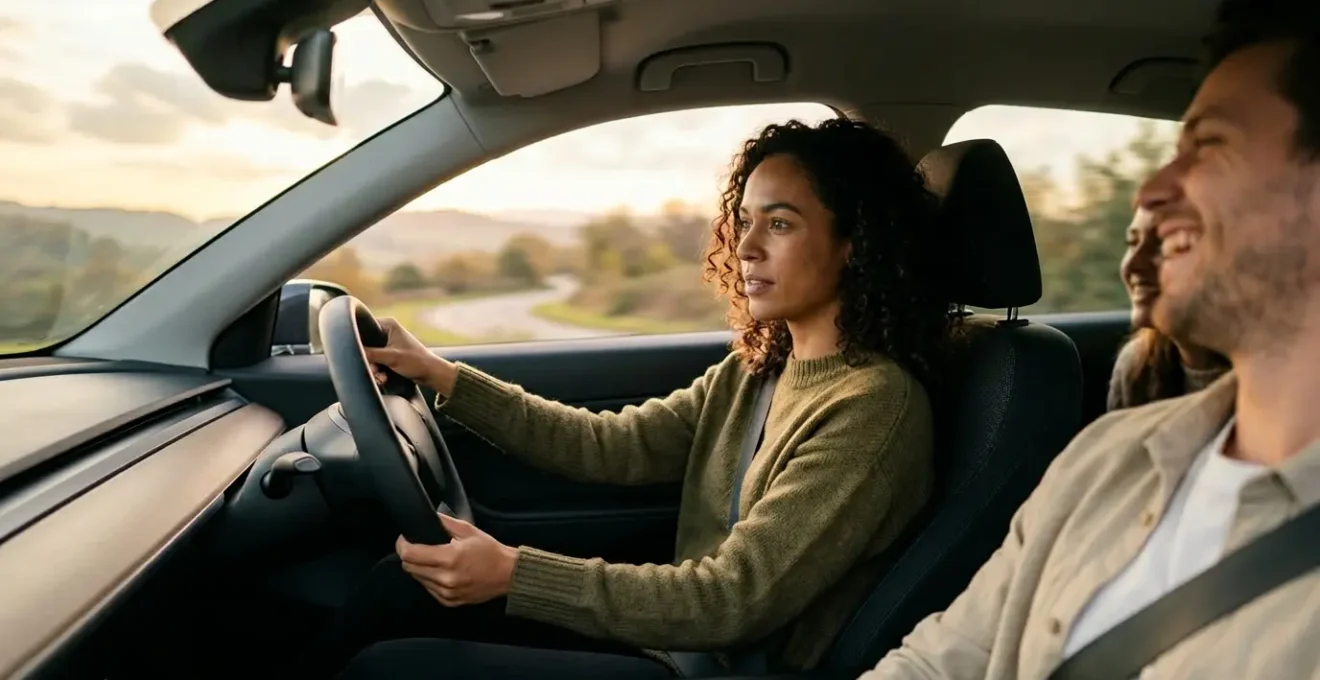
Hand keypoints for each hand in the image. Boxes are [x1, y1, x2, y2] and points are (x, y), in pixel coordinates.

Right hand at [363, 317, 457, 395]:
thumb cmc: (416, 361)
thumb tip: (351, 352)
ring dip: (373, 368)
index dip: (358, 340)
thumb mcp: (391, 357)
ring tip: (381, 376)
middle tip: (375, 369)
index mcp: (388, 325)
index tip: (359, 353)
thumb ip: (371, 354)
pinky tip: (384, 378)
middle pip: (365, 344)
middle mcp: (386, 331)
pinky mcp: (388, 354)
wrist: (431, 373)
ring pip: (369, 355)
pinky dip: (378, 371)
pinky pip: (376, 362)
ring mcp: (387, 343)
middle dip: (368, 360)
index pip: (363, 327)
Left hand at [396, 514, 518, 606]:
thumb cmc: (489, 551)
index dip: (403, 544)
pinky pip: (428, 589)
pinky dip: (429, 579)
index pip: (410, 554)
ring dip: (419, 568)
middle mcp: (445, 578)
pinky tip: (441, 572)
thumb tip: (426, 517)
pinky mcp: (449, 601)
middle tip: (418, 547)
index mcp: (449, 558)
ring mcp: (446, 592)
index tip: (405, 539)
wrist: (507, 574)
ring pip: (417, 579)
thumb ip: (444, 522)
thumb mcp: (468, 530)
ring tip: (433, 559)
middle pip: (409, 567)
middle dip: (409, 555)